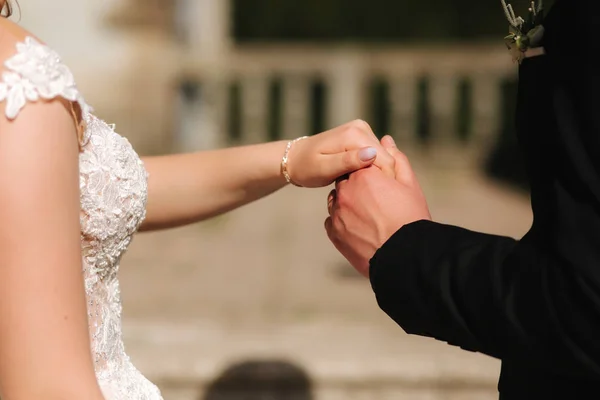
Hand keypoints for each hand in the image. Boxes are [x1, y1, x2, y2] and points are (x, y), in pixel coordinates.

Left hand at [286, 120, 395, 187]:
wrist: (296, 158)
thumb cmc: (307, 168)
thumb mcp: (325, 169)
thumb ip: (347, 162)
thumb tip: (371, 154)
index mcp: (354, 134)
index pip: (384, 159)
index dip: (385, 179)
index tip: (380, 198)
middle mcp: (361, 127)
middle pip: (386, 157)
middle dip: (383, 176)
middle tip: (373, 196)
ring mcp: (362, 129)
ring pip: (383, 156)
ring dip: (378, 173)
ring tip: (367, 189)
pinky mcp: (361, 135)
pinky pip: (376, 154)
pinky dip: (372, 168)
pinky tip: (363, 180)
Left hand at [325, 136, 430, 276]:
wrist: (403, 258)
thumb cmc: (410, 218)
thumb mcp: (408, 185)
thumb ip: (396, 159)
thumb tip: (387, 140)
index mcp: (364, 174)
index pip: (359, 163)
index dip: (370, 173)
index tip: (381, 184)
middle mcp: (345, 190)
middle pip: (346, 180)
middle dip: (357, 186)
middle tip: (376, 201)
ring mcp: (336, 212)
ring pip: (337, 200)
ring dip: (348, 203)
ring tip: (369, 216)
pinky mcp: (333, 232)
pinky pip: (332, 220)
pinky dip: (343, 221)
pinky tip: (360, 228)